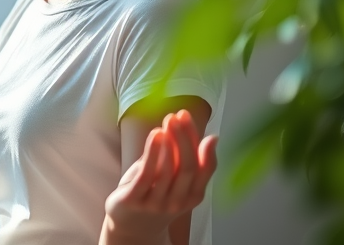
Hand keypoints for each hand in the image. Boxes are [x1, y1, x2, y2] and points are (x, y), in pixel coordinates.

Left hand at [102, 110, 216, 243]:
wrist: (130, 227)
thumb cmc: (154, 196)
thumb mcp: (175, 181)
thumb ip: (189, 161)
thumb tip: (213, 139)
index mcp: (192, 196)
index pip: (203, 168)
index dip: (200, 143)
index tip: (191, 120)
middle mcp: (177, 202)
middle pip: (187, 167)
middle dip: (185, 138)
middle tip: (178, 116)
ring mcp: (156, 203)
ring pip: (168, 170)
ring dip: (170, 142)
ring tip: (168, 121)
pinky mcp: (134, 200)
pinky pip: (146, 175)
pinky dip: (153, 153)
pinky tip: (155, 134)